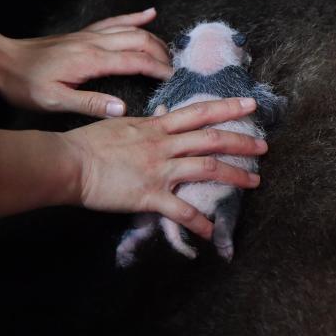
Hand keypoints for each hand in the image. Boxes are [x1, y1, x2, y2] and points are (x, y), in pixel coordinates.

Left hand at [0, 8, 170, 117]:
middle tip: (175, 70)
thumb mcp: (54, 101)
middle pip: (139, 40)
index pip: (135, 60)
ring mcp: (90, 34)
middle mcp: (94, 42)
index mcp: (91, 60)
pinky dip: (135, 17)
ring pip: (131, 29)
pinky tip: (149, 14)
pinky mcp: (84, 33)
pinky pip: (115, 21)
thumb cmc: (26, 85)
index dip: (157, 69)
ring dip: (154, 38)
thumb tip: (123, 109)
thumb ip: (90, 104)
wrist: (3, 61)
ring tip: (170, 52)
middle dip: (161, 54)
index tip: (173, 79)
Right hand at [60, 97, 265, 239]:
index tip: (249, 103)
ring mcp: (159, 169)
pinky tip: (211, 232)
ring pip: (206, 168)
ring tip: (254, 182)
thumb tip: (162, 113)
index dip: (227, 106)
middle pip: (211, 138)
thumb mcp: (123, 124)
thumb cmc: (90, 143)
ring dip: (234, 176)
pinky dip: (199, 222)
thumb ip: (147, 122)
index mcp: (157, 126)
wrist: (71, 162)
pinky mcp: (149, 195)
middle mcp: (164, 145)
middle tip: (264, 145)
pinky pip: (181, 210)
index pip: (199, 111)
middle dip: (242, 141)